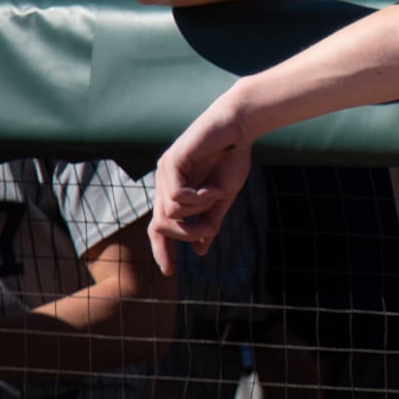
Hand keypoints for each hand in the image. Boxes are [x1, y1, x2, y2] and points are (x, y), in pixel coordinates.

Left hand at [148, 108, 254, 275]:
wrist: (239, 127)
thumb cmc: (232, 158)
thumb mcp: (223, 197)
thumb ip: (211, 221)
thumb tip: (200, 250)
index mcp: (174, 193)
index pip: (158, 228)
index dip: (162, 249)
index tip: (168, 272)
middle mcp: (163, 184)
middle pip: (161, 226)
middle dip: (186, 234)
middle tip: (210, 228)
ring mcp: (164, 173)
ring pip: (171, 214)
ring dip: (199, 211)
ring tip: (217, 194)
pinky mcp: (171, 162)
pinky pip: (178, 197)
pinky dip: (199, 199)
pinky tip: (214, 189)